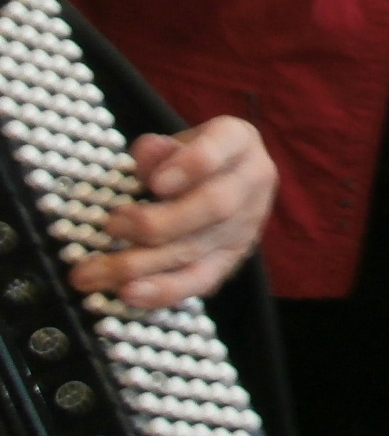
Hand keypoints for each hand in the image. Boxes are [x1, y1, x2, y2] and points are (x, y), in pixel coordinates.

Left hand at [69, 117, 276, 307]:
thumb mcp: (178, 141)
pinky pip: (199, 280)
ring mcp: (242, 226)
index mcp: (238, 142)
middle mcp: (250, 183)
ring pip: (197, 249)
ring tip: (92, 272)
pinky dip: (163, 290)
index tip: (155, 183)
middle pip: (213, 206)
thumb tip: (146, 151)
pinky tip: (128, 294)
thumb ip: (161, 148)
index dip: (189, 167)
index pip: (219, 151)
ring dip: (140, 264)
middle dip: (157, 223)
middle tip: (111, 226)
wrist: (225, 180)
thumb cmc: (191, 156)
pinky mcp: (230, 260)